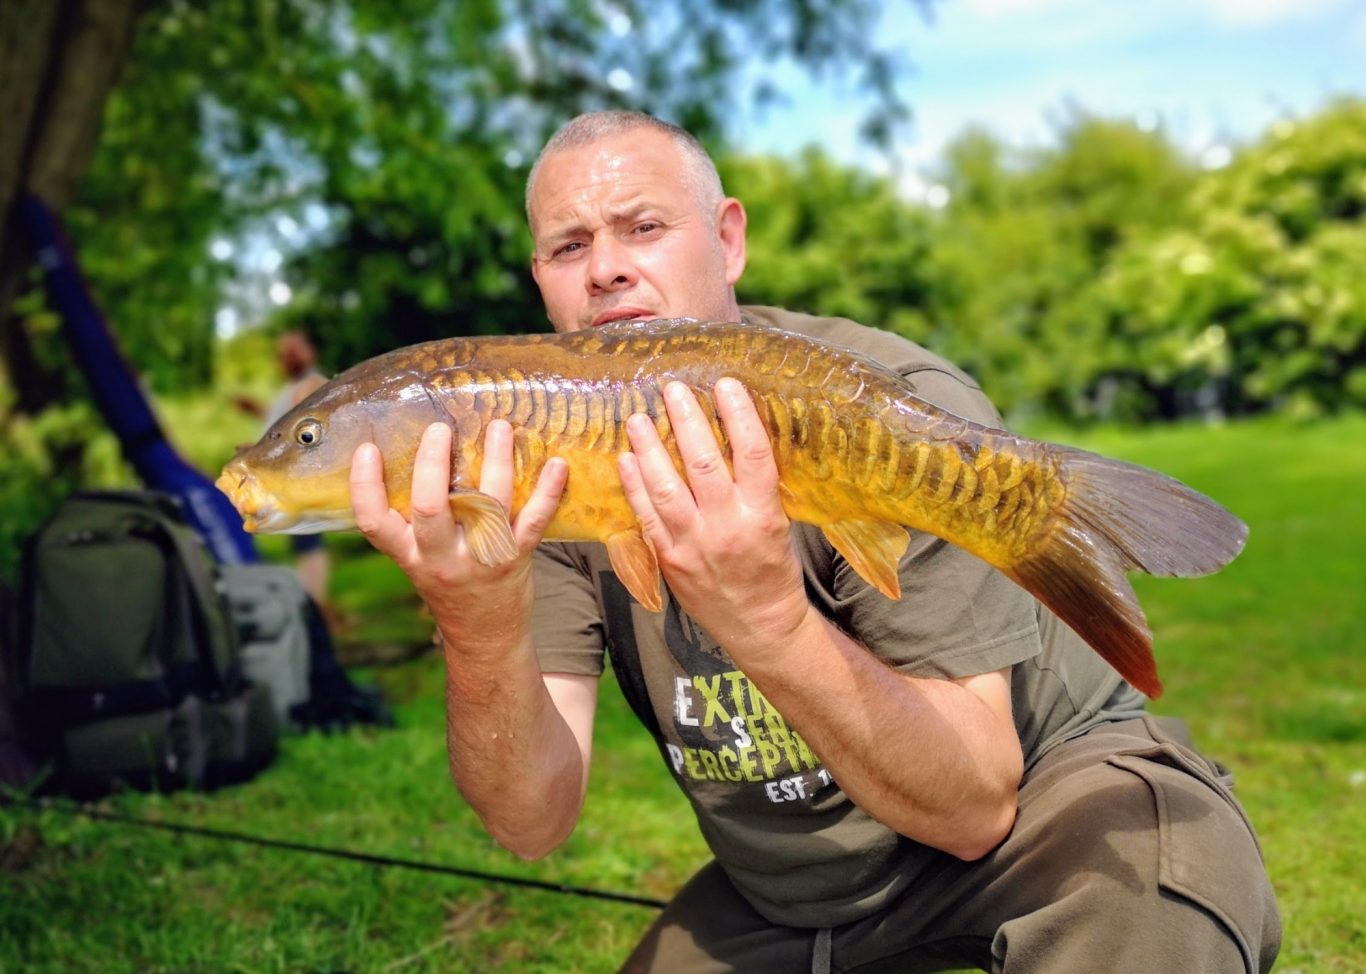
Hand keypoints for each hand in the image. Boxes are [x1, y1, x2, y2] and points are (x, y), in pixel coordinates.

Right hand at [349, 420, 567, 647]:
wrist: (485, 634)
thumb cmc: (448, 585)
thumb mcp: (418, 560)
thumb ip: (413, 521)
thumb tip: (415, 455)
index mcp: (410, 555)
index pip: (375, 523)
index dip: (365, 486)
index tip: (367, 450)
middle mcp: (442, 558)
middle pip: (430, 508)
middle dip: (432, 464)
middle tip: (440, 429)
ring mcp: (481, 557)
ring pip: (487, 504)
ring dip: (496, 460)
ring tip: (500, 427)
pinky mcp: (517, 557)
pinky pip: (535, 520)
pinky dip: (548, 490)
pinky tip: (557, 464)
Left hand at [618, 379, 810, 654]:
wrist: (761, 628)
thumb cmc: (775, 573)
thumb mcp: (780, 526)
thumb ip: (756, 489)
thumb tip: (735, 438)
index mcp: (764, 517)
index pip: (753, 454)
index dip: (739, 414)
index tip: (726, 384)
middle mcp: (728, 528)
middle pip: (705, 463)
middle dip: (686, 421)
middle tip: (672, 388)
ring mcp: (694, 546)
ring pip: (666, 488)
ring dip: (650, 448)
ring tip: (639, 417)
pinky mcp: (669, 560)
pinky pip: (646, 517)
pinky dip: (634, 486)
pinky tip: (626, 459)